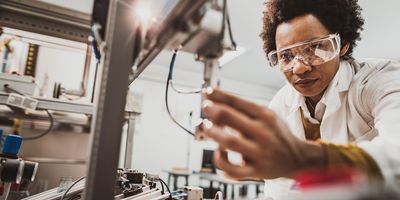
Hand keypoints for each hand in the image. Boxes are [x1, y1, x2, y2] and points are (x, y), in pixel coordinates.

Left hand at [199, 88, 323, 179]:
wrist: (298, 159)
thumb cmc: (277, 135)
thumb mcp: (268, 116)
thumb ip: (246, 111)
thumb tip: (217, 103)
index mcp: (265, 116)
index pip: (237, 101)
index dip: (218, 95)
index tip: (207, 92)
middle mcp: (263, 133)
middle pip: (230, 117)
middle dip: (213, 110)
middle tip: (205, 108)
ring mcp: (260, 153)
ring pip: (229, 141)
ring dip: (213, 132)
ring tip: (206, 126)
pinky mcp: (257, 171)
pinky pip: (233, 169)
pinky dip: (221, 161)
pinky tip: (219, 152)